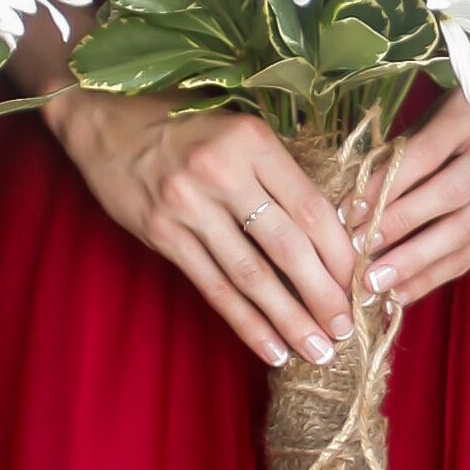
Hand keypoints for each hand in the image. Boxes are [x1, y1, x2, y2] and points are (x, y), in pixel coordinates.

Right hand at [42, 88, 357, 370]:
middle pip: (287, 245)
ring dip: (289, 319)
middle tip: (349, 330)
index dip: (342, 252)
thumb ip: (278, 174)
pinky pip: (212, 287)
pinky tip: (270, 348)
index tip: (365, 284)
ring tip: (318, 351)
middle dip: (324, 294)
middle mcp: (222, 172)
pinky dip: (245, 322)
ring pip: (251, 275)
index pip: (311, 206)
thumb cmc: (182, 124)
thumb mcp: (237, 130)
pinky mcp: (161, 233)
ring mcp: (188, 206)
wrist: (104, 117)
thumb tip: (334, 231)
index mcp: (253, 141)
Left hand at [365, 79, 469, 306]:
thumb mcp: (433, 120)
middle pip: (449, 196)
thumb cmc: (462, 123)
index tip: (349, 214)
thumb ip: (401, 156)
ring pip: (463, 232)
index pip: (425, 153)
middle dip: (399, 228)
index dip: (386, 186)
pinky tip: (404, 291)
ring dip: (415, 263)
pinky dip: (435, 276)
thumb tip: (354, 210)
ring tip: (376, 284)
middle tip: (358, 256)